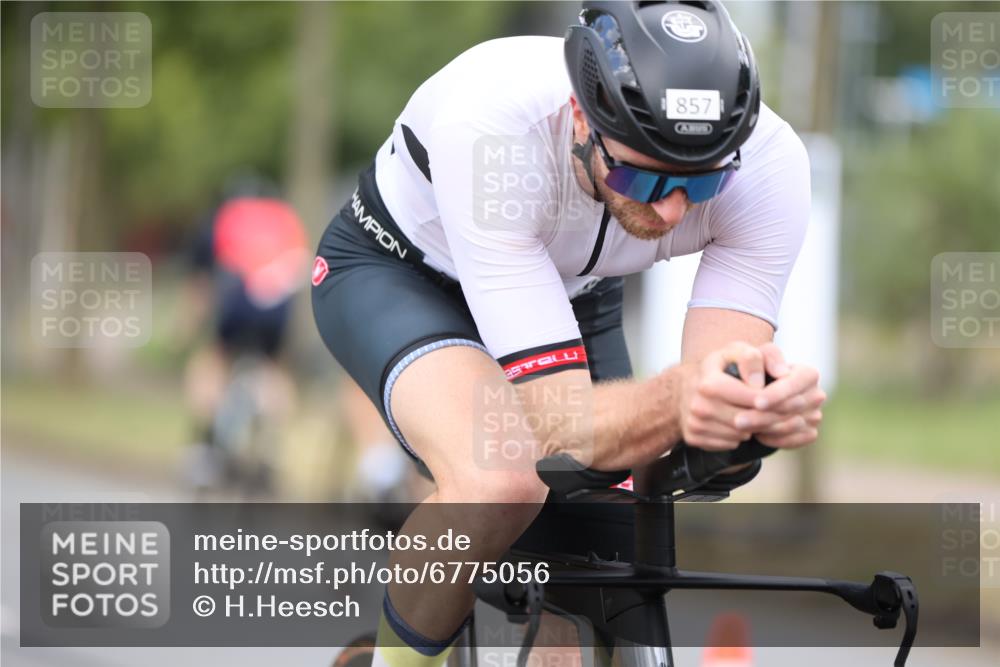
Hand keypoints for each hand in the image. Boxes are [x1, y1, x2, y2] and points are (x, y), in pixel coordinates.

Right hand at [678, 342, 824, 450]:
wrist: (682, 388)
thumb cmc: (717, 369)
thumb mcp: (734, 351)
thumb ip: (755, 357)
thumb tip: (778, 374)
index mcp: (710, 383)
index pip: (754, 399)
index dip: (772, 399)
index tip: (784, 398)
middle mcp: (699, 405)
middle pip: (748, 420)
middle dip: (766, 417)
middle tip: (778, 412)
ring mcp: (694, 423)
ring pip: (740, 435)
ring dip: (752, 428)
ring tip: (752, 414)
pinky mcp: (693, 438)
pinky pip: (728, 444)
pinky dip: (737, 436)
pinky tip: (737, 423)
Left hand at [745, 344, 825, 448]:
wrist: (754, 394)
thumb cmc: (752, 371)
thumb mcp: (752, 358)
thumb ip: (762, 357)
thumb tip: (781, 373)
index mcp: (808, 374)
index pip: (794, 385)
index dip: (775, 395)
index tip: (756, 402)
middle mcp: (816, 395)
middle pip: (791, 408)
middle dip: (763, 415)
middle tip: (738, 420)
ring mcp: (815, 415)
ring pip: (791, 426)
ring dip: (765, 428)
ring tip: (741, 427)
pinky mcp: (809, 433)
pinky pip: (793, 440)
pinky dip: (774, 439)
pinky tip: (756, 434)